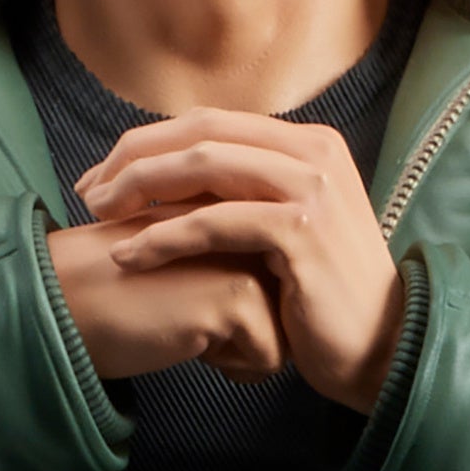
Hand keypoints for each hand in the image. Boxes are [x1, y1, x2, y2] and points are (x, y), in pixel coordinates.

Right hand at [45, 225, 286, 382]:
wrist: (67, 301)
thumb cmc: (120, 290)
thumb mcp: (187, 260)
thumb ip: (234, 260)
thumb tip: (282, 302)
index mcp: (238, 202)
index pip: (279, 280)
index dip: (240, 309)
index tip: (188, 298)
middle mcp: (251, 219)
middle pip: (285, 310)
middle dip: (243, 329)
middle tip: (181, 308)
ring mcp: (249, 253)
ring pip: (282, 336)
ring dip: (234, 348)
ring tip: (182, 321)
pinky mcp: (238, 292)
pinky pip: (266, 359)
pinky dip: (227, 365)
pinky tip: (184, 338)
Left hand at [68, 112, 406, 411]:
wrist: (380, 347)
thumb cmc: (323, 301)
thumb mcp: (289, 230)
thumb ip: (250, 196)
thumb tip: (182, 180)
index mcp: (307, 143)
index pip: (210, 124)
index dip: (148, 144)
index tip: (102, 177)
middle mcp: (312, 152)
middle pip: (200, 133)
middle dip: (134, 158)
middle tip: (89, 192)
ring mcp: (310, 187)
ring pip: (204, 166)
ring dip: (141, 188)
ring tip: (100, 216)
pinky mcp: (301, 231)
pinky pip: (216, 222)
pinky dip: (166, 236)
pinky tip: (130, 255)